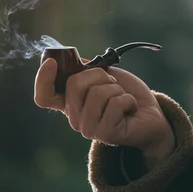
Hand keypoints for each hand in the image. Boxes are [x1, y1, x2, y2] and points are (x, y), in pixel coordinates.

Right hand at [34, 58, 174, 169]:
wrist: (150, 114)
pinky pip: (115, 103)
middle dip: (99, 75)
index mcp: (71, 103)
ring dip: (117, 89)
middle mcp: (75, 118)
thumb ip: (85, 69)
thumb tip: (69, 58)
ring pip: (97, 93)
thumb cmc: (126, 94)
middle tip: (113, 84)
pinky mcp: (106, 134)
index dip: (42, 78)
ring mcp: (89, 129)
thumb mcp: (104, 75)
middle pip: (74, 84)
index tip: (51, 62)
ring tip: (123, 99)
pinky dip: (128, 99)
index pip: (43, 96)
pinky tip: (131, 109)